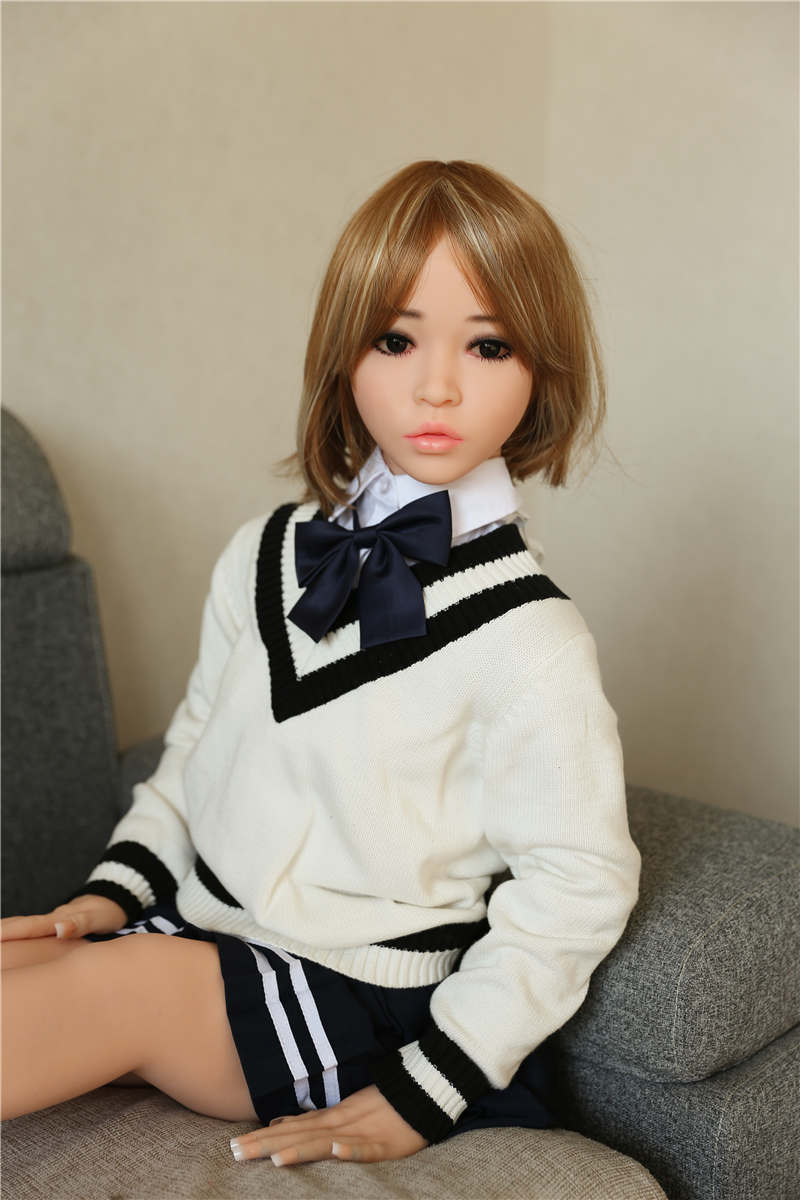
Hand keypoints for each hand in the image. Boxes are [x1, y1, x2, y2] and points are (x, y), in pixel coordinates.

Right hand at [0, 895, 127, 940]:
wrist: (114, 901)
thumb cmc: (106, 912)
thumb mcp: (96, 919)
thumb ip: (79, 923)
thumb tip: (59, 928)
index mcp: (56, 920)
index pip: (28, 928)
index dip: (9, 933)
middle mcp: (49, 920)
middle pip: (19, 925)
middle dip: (1, 931)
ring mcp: (50, 922)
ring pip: (22, 926)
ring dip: (5, 931)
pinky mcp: (53, 926)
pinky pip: (29, 930)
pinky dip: (16, 933)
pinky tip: (9, 938)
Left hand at [229, 1083, 428, 1166]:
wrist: (421, 1089)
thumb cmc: (381, 1103)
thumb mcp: (342, 1110)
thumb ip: (312, 1120)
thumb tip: (279, 1123)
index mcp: (330, 1118)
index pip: (290, 1129)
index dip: (262, 1137)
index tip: (233, 1145)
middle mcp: (339, 1125)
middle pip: (298, 1136)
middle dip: (267, 1146)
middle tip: (236, 1153)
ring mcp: (361, 1134)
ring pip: (326, 1143)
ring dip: (301, 1150)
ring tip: (276, 1159)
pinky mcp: (385, 1145)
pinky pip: (367, 1150)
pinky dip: (352, 1151)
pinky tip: (337, 1153)